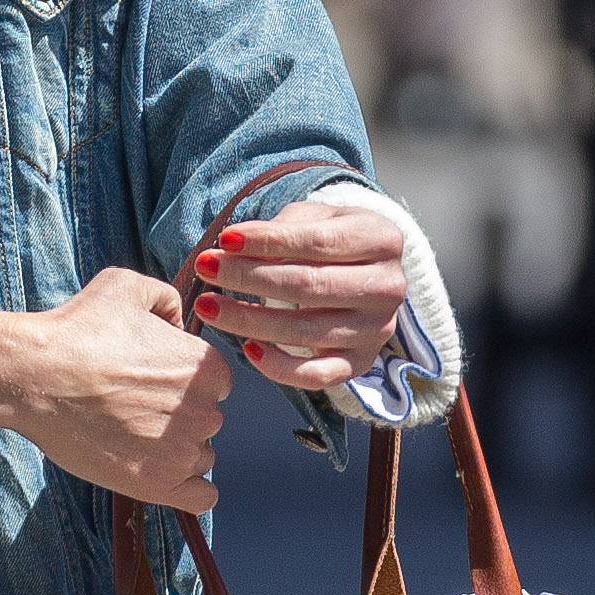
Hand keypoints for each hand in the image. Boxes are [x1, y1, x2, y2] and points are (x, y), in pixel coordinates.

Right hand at [0, 264, 232, 513]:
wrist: (37, 376)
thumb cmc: (77, 329)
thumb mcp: (125, 286)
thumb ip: (166, 299)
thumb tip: (179, 323)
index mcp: (208, 366)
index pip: (214, 385)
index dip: (181, 384)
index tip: (148, 384)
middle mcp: (206, 409)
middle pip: (205, 421)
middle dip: (176, 418)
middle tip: (130, 409)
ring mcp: (184, 451)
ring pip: (198, 457)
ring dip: (173, 451)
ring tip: (128, 437)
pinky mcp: (161, 484)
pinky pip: (201, 497)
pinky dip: (187, 489)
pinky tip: (158, 474)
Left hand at [192, 197, 408, 389]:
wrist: (366, 272)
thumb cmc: (331, 240)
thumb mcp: (314, 218)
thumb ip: (283, 228)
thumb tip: (235, 246)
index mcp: (383, 240)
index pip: (318, 242)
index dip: (268, 242)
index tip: (225, 240)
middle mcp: (388, 287)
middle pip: (309, 286)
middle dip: (249, 278)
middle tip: (206, 268)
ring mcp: (377, 330)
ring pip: (306, 331)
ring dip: (249, 320)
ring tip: (208, 305)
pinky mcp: (360, 362)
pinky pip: (318, 376)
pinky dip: (280, 367)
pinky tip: (247, 348)